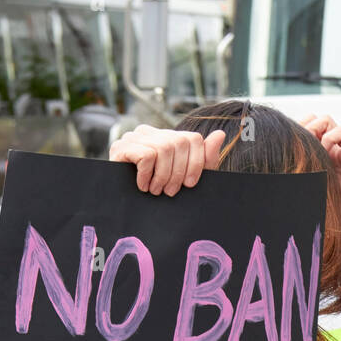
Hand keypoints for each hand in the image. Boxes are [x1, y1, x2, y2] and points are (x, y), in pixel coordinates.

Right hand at [109, 125, 226, 195]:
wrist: (123, 208)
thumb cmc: (157, 192)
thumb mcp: (186, 179)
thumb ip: (204, 159)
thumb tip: (220, 134)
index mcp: (167, 137)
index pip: (193, 139)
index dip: (196, 163)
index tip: (189, 185)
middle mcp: (151, 132)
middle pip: (179, 142)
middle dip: (178, 173)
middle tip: (170, 192)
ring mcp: (134, 137)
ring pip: (163, 148)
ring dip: (162, 176)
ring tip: (156, 190)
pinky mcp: (120, 147)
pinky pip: (145, 155)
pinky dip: (146, 175)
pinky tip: (142, 186)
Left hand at [297, 114, 340, 242]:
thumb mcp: (316, 197)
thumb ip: (303, 188)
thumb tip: (276, 188)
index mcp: (322, 159)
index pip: (306, 132)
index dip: (295, 134)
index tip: (286, 146)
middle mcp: (332, 152)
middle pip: (315, 121)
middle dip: (302, 127)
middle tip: (298, 145)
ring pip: (328, 121)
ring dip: (315, 128)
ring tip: (311, 146)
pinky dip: (331, 136)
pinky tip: (325, 151)